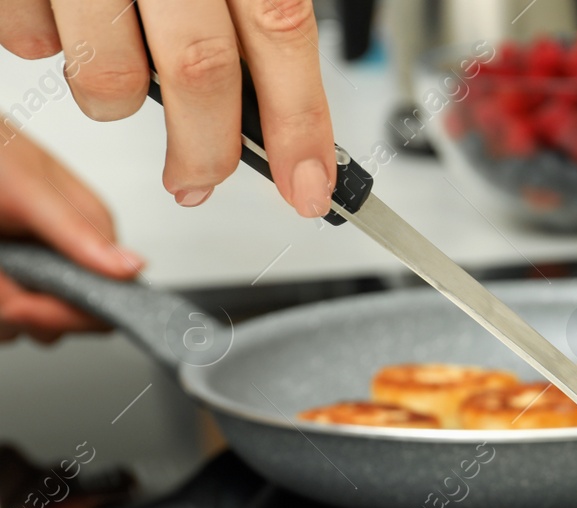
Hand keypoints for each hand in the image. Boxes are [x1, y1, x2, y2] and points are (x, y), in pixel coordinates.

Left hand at [0, 129, 142, 341]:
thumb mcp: (31, 193)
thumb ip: (78, 232)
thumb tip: (133, 267)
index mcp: (92, 240)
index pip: (102, 308)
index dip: (61, 314)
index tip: (20, 304)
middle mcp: (70, 259)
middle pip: (63, 321)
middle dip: (23, 308)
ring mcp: (37, 268)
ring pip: (28, 323)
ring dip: (3, 307)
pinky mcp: (13, 273)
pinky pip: (9, 313)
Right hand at [2, 0, 336, 217]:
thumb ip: (254, 10)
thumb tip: (286, 109)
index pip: (283, 30)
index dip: (301, 123)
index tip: (311, 186)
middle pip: (201, 73)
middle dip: (208, 150)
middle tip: (202, 177)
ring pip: (112, 78)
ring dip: (118, 101)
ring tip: (121, 72)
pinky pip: (31, 44)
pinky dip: (48, 48)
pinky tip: (63, 16)